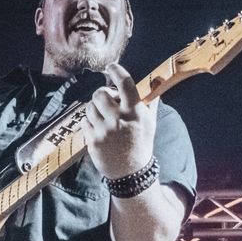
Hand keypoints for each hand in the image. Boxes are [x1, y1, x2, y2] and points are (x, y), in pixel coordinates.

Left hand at [83, 62, 156, 182]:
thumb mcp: (150, 123)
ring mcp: (103, 131)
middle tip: (107, 100)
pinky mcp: (92, 141)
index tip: (111, 67)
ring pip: (90, 107)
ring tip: (103, 117)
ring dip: (95, 108)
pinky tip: (99, 129)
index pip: (125, 84)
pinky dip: (90, 122)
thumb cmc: (141, 144)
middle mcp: (118, 120)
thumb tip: (156, 81)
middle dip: (102, 94)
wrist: (130, 173)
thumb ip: (150, 101)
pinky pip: (84, 121)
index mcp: (135, 113)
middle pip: (100, 93)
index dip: (116, 71)